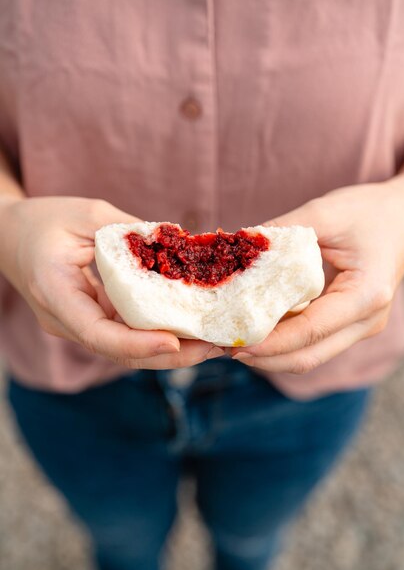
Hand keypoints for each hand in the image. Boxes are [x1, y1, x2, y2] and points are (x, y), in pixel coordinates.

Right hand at [0, 197, 221, 369]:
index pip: (97, 333)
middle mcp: (66, 320)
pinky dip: (160, 335)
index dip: (137, 344)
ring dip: (172, 351)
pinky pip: (127, 334)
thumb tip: (180, 244)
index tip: (174, 343)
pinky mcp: (92, 319)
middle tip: (217, 348)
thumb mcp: (88, 214)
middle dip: (170, 356)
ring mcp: (78, 324)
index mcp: (56, 292)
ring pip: (127, 349)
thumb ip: (130, 231)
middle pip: (119, 351)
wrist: (11, 235)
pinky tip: (194, 330)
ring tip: (217, 344)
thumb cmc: (45, 220)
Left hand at [230, 179, 403, 373]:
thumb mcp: (323, 213)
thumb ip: (279, 232)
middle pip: (308, 356)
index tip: (232, 342)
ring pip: (309, 355)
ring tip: (231, 341)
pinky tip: (255, 328)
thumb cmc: (369, 210)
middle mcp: (367, 320)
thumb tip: (234, 248)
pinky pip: (313, 341)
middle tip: (222, 347)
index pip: (310, 330)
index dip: (268, 342)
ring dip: (270, 353)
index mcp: (366, 295)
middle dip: (263, 357)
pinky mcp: (350, 323)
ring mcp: (361, 326)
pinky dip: (283, 341)